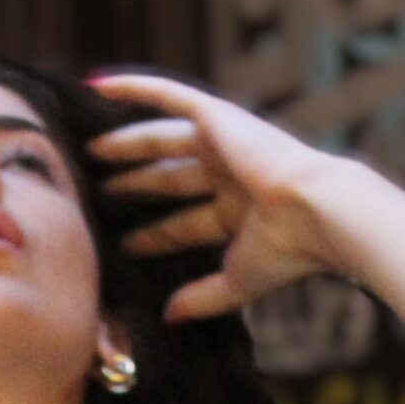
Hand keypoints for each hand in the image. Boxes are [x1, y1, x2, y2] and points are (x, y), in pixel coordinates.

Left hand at [82, 68, 339, 320]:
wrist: (314, 212)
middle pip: (169, 180)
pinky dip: (133, 87)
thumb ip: (201, 298)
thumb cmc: (286, 252)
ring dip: (127, 145)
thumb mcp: (236, 283)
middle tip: (99, 191)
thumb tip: (167, 318)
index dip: (153, 237)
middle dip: (135, 186)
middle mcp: (230, 173)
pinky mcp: (216, 116)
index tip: (123, 247)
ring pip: (161, 139)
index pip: (184, 225)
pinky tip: (96, 85)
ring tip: (90, 150)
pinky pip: (167, 95)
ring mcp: (223, 142)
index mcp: (239, 212)